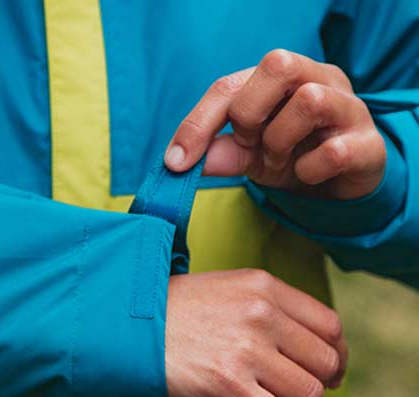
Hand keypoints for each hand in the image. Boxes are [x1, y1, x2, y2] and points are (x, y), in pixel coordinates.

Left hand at [164, 49, 385, 199]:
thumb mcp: (248, 154)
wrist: (339, 184)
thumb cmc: (291, 155)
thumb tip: (179, 162)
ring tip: (280, 161)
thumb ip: (219, 153)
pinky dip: (309, 169)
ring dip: (280, 142)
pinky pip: (335, 151)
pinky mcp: (368, 143)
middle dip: (249, 113)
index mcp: (280, 77)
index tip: (177, 161)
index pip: (229, 84)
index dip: (198, 123)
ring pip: (310, 100)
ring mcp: (348, 107)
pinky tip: (307, 173)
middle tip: (250, 144)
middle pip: (277, 64)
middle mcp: (317, 79)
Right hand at [165, 269, 347, 396]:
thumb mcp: (228, 289)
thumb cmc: (178, 310)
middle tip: (294, 391)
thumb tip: (324, 355)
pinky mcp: (227, 383)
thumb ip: (273, 308)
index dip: (335, 355)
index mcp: (263, 285)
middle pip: (325, 363)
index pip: (330, 326)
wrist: (127, 323)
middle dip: (317, 383)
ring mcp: (245, 348)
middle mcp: (260, 313)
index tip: (324, 370)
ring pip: (308, 395)